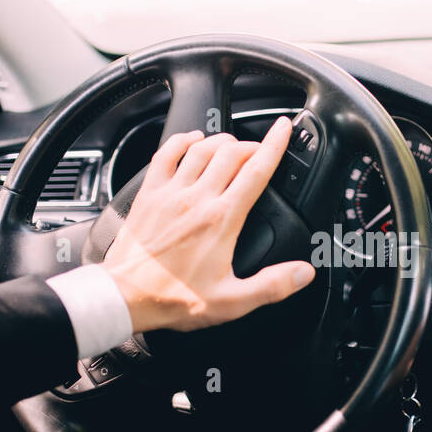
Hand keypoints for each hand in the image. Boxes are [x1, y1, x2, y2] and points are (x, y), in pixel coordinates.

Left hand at [101, 116, 315, 332]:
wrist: (127, 296)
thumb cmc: (174, 298)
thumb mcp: (232, 301)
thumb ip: (272, 286)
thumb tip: (304, 273)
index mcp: (221, 220)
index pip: (256, 171)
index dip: (274, 145)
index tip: (283, 130)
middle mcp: (197, 199)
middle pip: (231, 153)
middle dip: (252, 145)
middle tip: (261, 150)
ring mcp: (171, 193)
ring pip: (202, 149)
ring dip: (222, 141)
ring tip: (234, 146)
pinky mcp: (149, 193)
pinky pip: (167, 153)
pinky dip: (183, 140)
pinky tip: (192, 141)